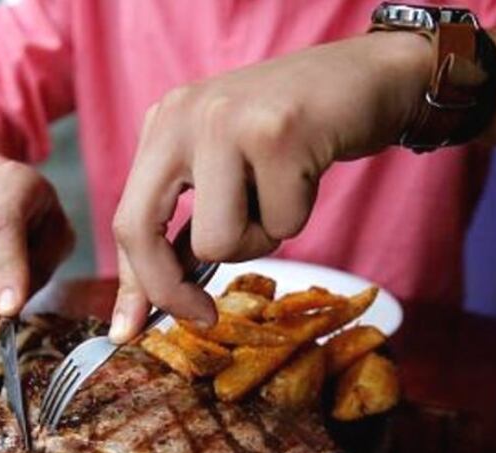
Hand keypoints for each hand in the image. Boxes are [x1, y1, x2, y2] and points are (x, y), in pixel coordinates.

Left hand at [109, 32, 429, 342]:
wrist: (366, 78)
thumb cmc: (295, 135)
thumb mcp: (224, 169)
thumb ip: (187, 223)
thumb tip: (154, 299)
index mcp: (164, 123)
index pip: (128, 218)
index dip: (133, 283)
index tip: (131, 331)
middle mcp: (183, 115)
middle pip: (142, 230)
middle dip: (171, 289)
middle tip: (205, 316)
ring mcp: (227, 120)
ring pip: (218, 240)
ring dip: (260, 238)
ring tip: (281, 194)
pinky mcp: (277, 132)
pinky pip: (280, 224)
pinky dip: (299, 214)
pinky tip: (308, 172)